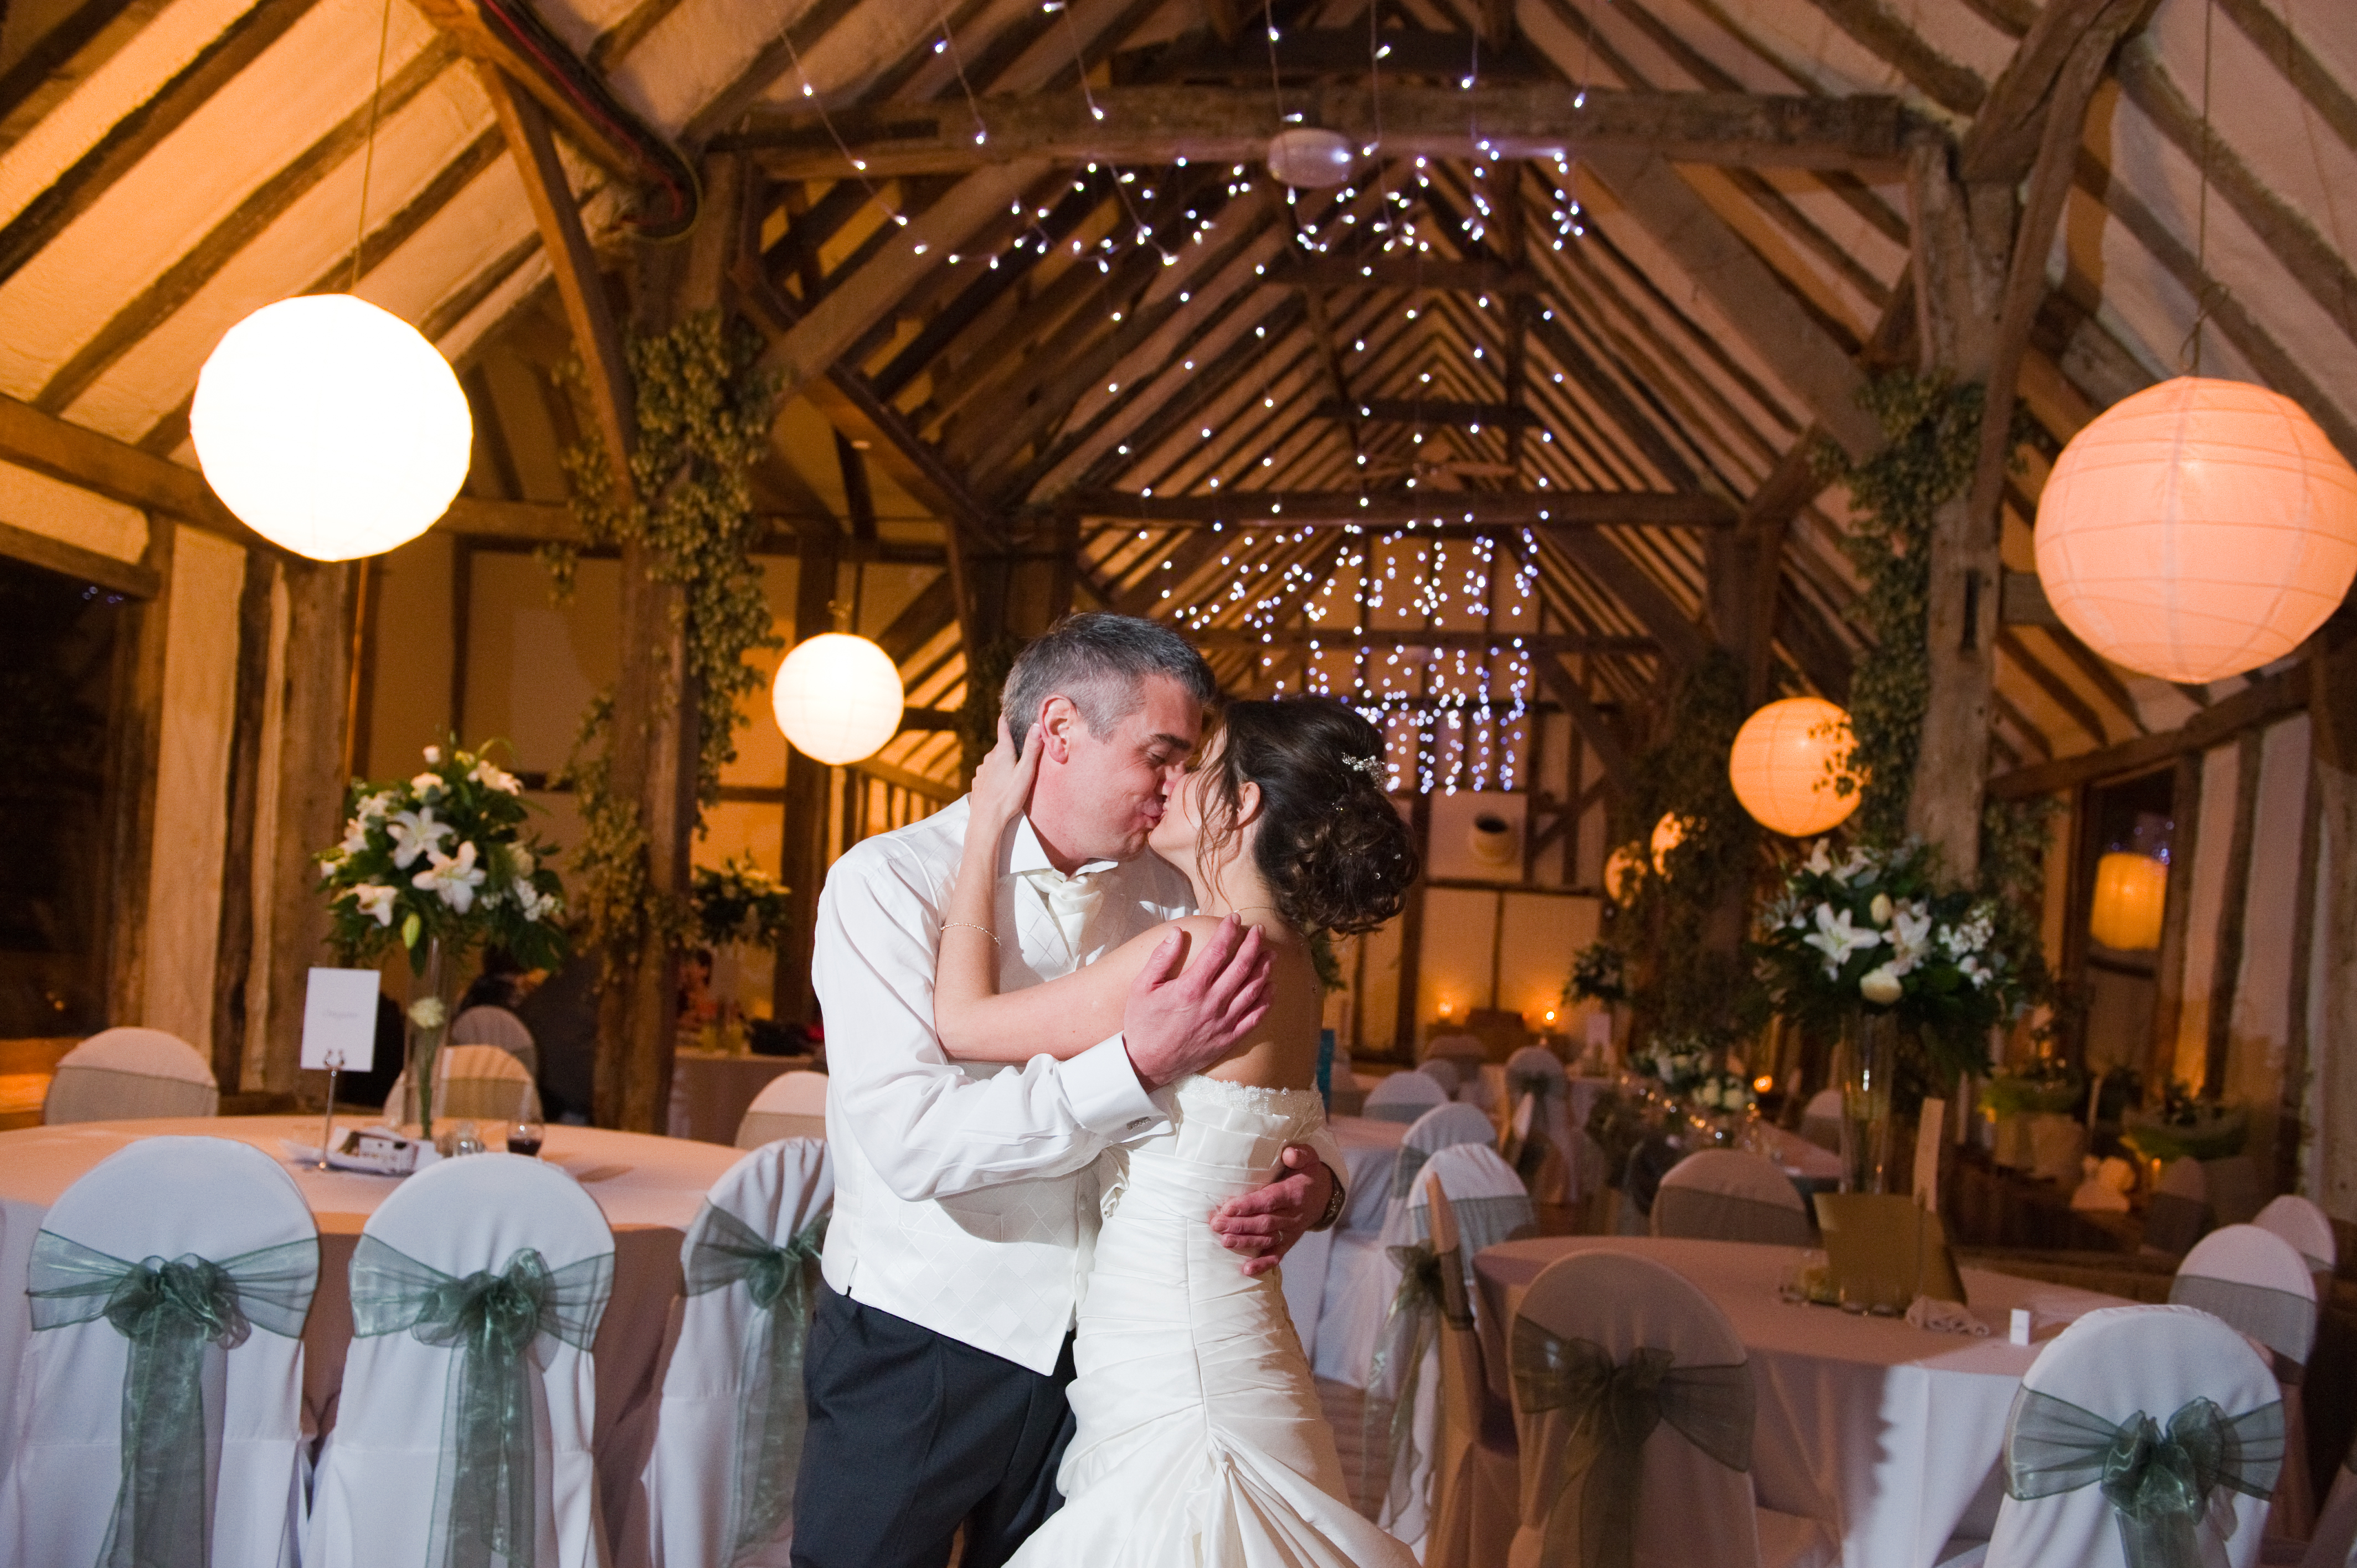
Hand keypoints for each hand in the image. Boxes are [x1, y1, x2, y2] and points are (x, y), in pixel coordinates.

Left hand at [970, 716, 1042, 828]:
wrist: (986, 819)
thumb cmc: (1008, 797)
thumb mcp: (1025, 772)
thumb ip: (1031, 749)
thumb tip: (1036, 724)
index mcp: (1002, 752)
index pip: (1003, 726)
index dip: (1007, 716)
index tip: (1010, 709)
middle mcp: (989, 757)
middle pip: (1002, 746)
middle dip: (1012, 747)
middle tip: (1025, 753)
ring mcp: (982, 769)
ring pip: (995, 760)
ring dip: (1004, 763)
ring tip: (1015, 773)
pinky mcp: (978, 781)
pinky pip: (989, 773)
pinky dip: (996, 774)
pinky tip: (1002, 785)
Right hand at [1122, 916, 1271, 1091]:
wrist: (1145, 1064)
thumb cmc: (1142, 1024)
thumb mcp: (1142, 987)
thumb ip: (1161, 958)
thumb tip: (1177, 932)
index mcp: (1190, 988)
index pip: (1217, 951)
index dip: (1228, 931)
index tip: (1234, 918)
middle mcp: (1211, 1003)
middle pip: (1241, 967)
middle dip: (1253, 945)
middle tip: (1260, 930)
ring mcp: (1222, 1023)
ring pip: (1252, 990)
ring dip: (1264, 969)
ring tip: (1270, 954)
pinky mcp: (1228, 1039)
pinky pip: (1254, 1018)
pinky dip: (1265, 1002)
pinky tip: (1271, 988)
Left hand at [1209, 1148, 1335, 1276]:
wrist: (1325, 1195)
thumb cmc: (1308, 1173)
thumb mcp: (1310, 1158)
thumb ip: (1300, 1154)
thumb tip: (1289, 1154)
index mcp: (1294, 1193)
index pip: (1269, 1200)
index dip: (1249, 1205)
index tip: (1228, 1207)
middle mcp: (1293, 1215)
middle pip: (1264, 1222)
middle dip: (1239, 1225)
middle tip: (1216, 1224)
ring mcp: (1291, 1231)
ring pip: (1266, 1239)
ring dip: (1245, 1242)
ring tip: (1224, 1242)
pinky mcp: (1289, 1241)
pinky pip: (1277, 1255)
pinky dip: (1262, 1264)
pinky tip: (1246, 1269)